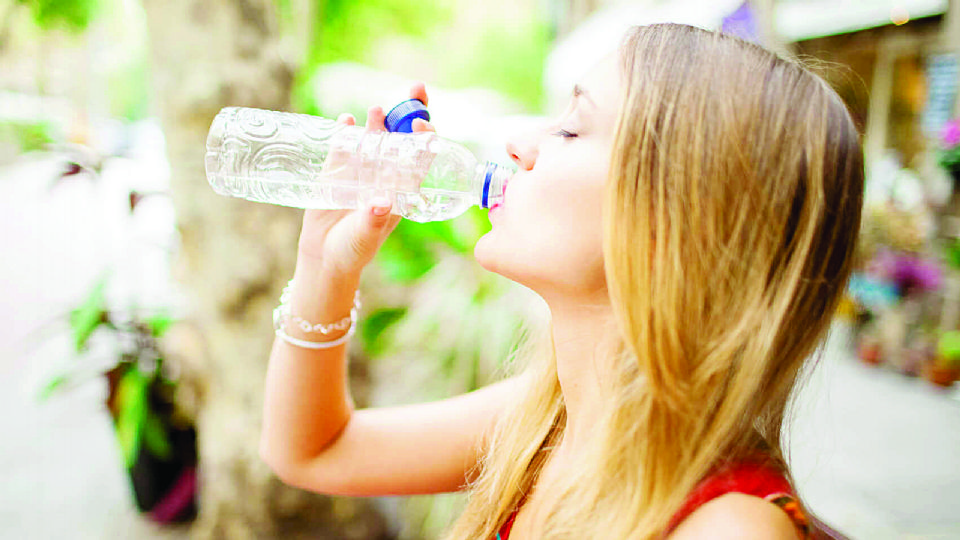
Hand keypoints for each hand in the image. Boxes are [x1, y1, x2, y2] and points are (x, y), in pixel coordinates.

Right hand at [297, 83, 435, 278]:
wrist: (324, 255)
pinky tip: (346, 120)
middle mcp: (385, 176)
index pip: (420, 160)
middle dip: (409, 113)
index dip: (425, 140)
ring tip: (379, 109)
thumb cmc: (353, 250)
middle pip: (402, 139)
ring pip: (374, 138)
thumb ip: (371, 220)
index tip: (424, 125)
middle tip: (416, 89)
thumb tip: (379, 201)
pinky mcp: (336, 169)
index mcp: (400, 191)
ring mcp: (361, 170)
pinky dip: (345, 131)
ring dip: (378, 122)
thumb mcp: (364, 238)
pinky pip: (343, 145)